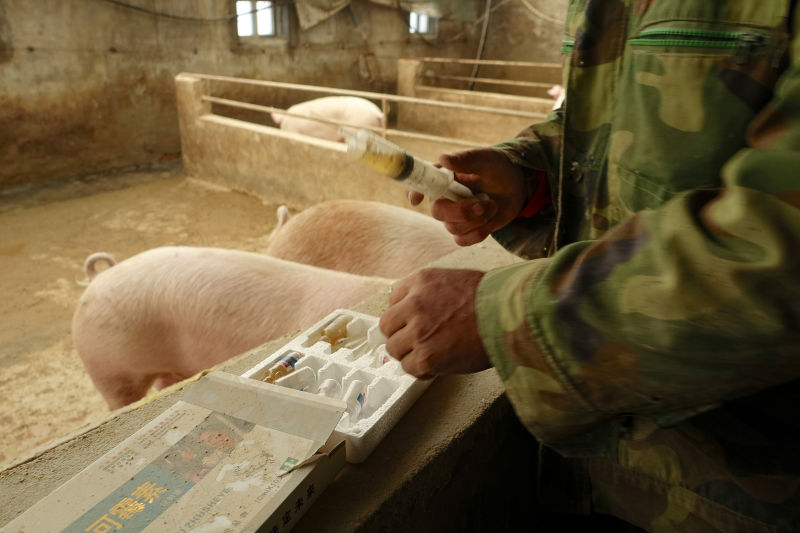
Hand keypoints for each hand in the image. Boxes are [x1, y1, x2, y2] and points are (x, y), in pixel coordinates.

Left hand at [379, 268, 489, 378]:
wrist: (511, 317)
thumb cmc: (492, 300)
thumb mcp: (454, 281)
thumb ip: (429, 293)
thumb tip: (413, 314)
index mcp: (421, 281)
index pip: (393, 302)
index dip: (405, 317)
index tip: (415, 324)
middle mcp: (414, 304)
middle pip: (387, 327)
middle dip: (403, 336)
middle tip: (421, 342)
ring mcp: (418, 331)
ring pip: (395, 350)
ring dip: (411, 354)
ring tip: (433, 354)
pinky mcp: (427, 357)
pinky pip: (410, 368)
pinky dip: (423, 371)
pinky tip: (439, 365)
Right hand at [408, 148, 527, 245]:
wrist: (517, 186)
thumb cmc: (498, 168)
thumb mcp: (486, 160)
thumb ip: (466, 160)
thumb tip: (443, 158)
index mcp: (444, 178)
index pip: (421, 184)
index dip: (414, 192)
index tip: (416, 200)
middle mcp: (445, 197)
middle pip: (437, 212)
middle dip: (460, 212)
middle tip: (480, 206)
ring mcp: (454, 215)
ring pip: (453, 228)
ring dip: (477, 220)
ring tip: (492, 205)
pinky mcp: (465, 230)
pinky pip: (462, 240)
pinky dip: (478, 233)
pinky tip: (488, 221)